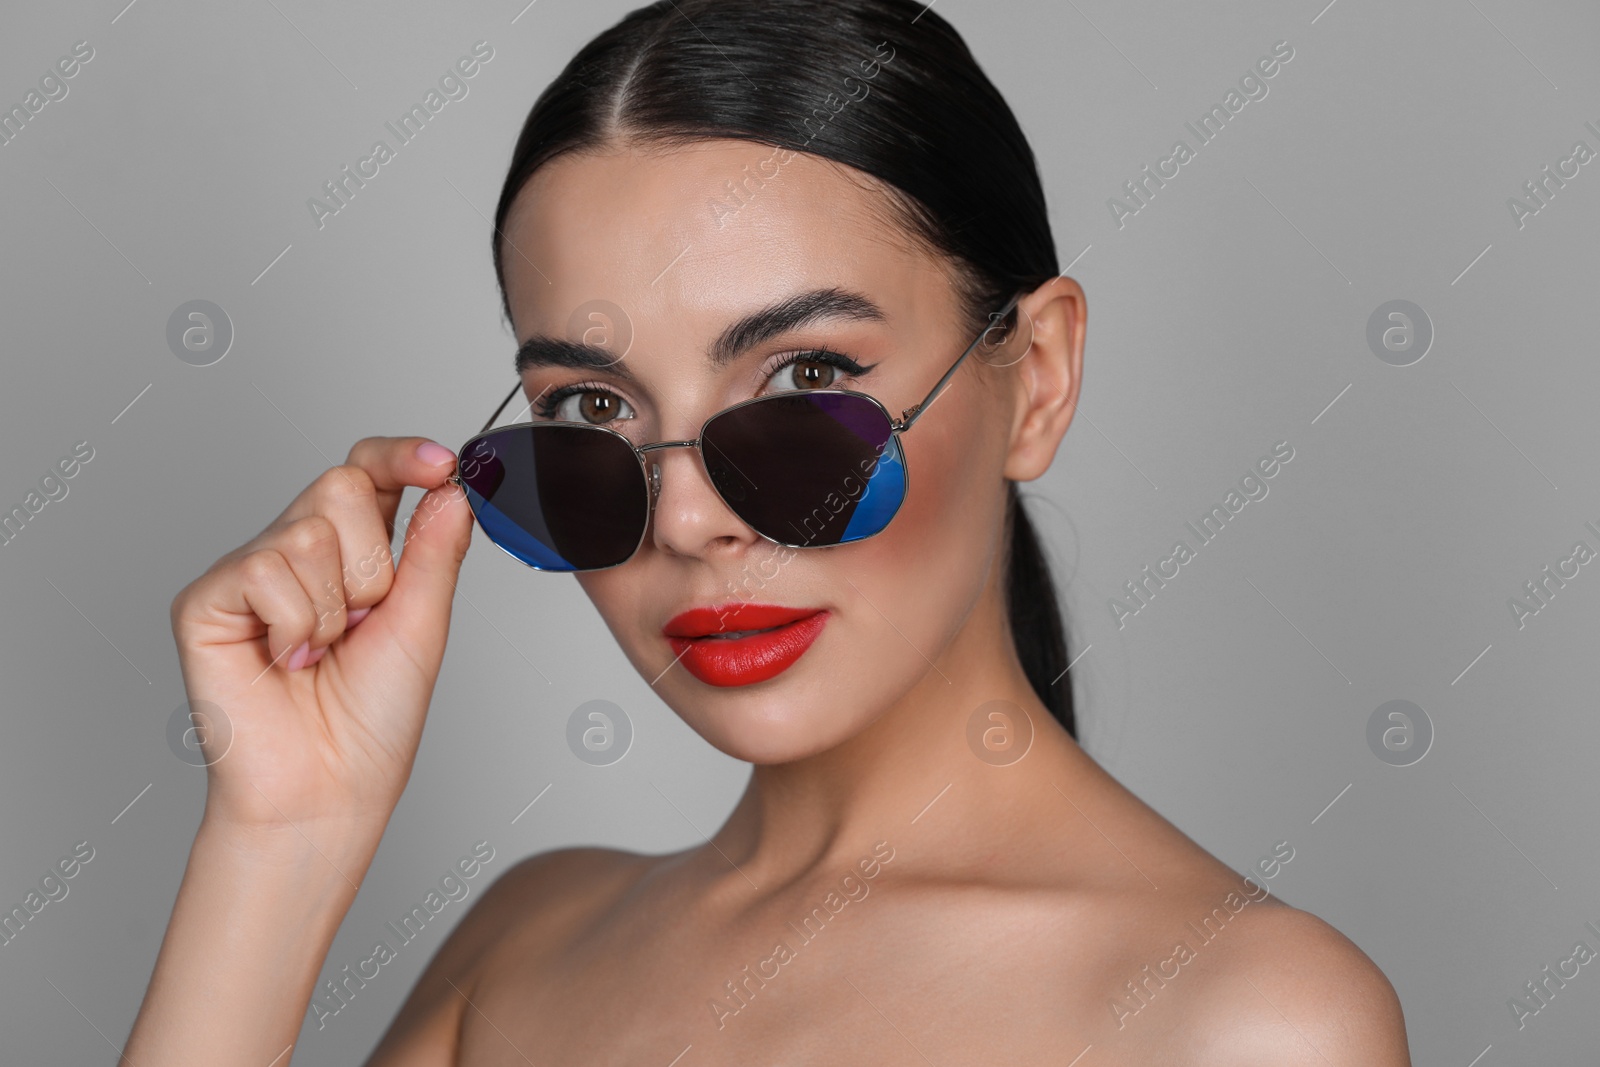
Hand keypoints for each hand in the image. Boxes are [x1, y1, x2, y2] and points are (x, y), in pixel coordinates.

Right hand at [169, 436, 472, 844]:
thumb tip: (450, 486)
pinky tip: (286, 661)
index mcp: (353, 552)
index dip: (402, 456)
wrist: (328, 788)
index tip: (441, 463)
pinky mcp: (207, 600)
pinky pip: (264, 570)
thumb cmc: (372, 719)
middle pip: (341, 485)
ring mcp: (249, 572)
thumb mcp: (423, 623)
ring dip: (334, 606)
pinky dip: (294, 624)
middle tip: (362, 622)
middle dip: (371, 562)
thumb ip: (435, 548)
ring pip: (307, 531)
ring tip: (322, 653)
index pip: (369, 471)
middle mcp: (298, 552)